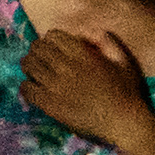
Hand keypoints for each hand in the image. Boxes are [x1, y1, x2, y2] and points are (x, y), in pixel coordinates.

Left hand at [20, 27, 154, 154]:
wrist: (124, 123)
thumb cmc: (127, 92)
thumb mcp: (124, 61)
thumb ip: (110, 42)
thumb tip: (96, 31)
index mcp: (82, 54)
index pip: (53, 35)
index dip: (51, 38)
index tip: (54, 46)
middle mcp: (65, 66)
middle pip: (38, 48)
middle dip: (38, 50)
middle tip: (41, 57)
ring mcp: (55, 86)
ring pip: (29, 65)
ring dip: (30, 65)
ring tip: (35, 70)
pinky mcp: (50, 104)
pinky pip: (27, 89)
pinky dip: (27, 86)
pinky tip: (34, 88)